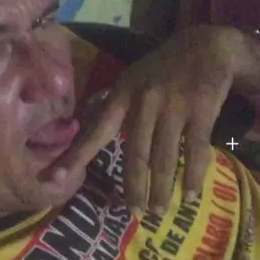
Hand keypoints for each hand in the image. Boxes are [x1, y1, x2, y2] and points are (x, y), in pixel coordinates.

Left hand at [42, 25, 241, 214]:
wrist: (206, 46)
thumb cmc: (162, 70)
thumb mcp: (131, 81)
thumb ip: (114, 109)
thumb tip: (87, 137)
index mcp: (121, 95)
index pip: (95, 131)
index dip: (75, 157)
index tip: (53, 178)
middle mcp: (144, 101)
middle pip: (135, 154)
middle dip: (133, 188)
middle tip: (132, 213)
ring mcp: (173, 105)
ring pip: (164, 158)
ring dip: (161, 189)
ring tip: (158, 210)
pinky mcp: (201, 109)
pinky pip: (194, 151)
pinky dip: (192, 176)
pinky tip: (191, 194)